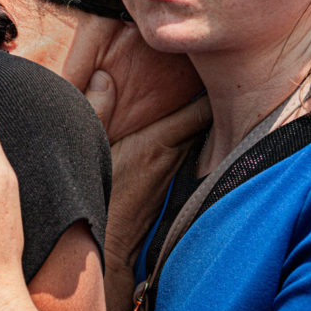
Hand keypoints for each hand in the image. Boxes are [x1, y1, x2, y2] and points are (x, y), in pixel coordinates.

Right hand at [87, 70, 211, 267]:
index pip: (200, 108)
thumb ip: (94, 109)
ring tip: (215, 89)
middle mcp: (175, 154)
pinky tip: (191, 124)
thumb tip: (102, 77)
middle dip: (215, 95)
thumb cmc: (96, 196)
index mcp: (158, 141)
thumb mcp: (87, 146)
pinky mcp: (173, 183)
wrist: (108, 245)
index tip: (221, 65)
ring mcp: (176, 170)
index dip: (215, 86)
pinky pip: (190, 150)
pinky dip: (194, 135)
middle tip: (222, 69)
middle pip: (208, 117)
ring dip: (203, 115)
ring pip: (201, 134)